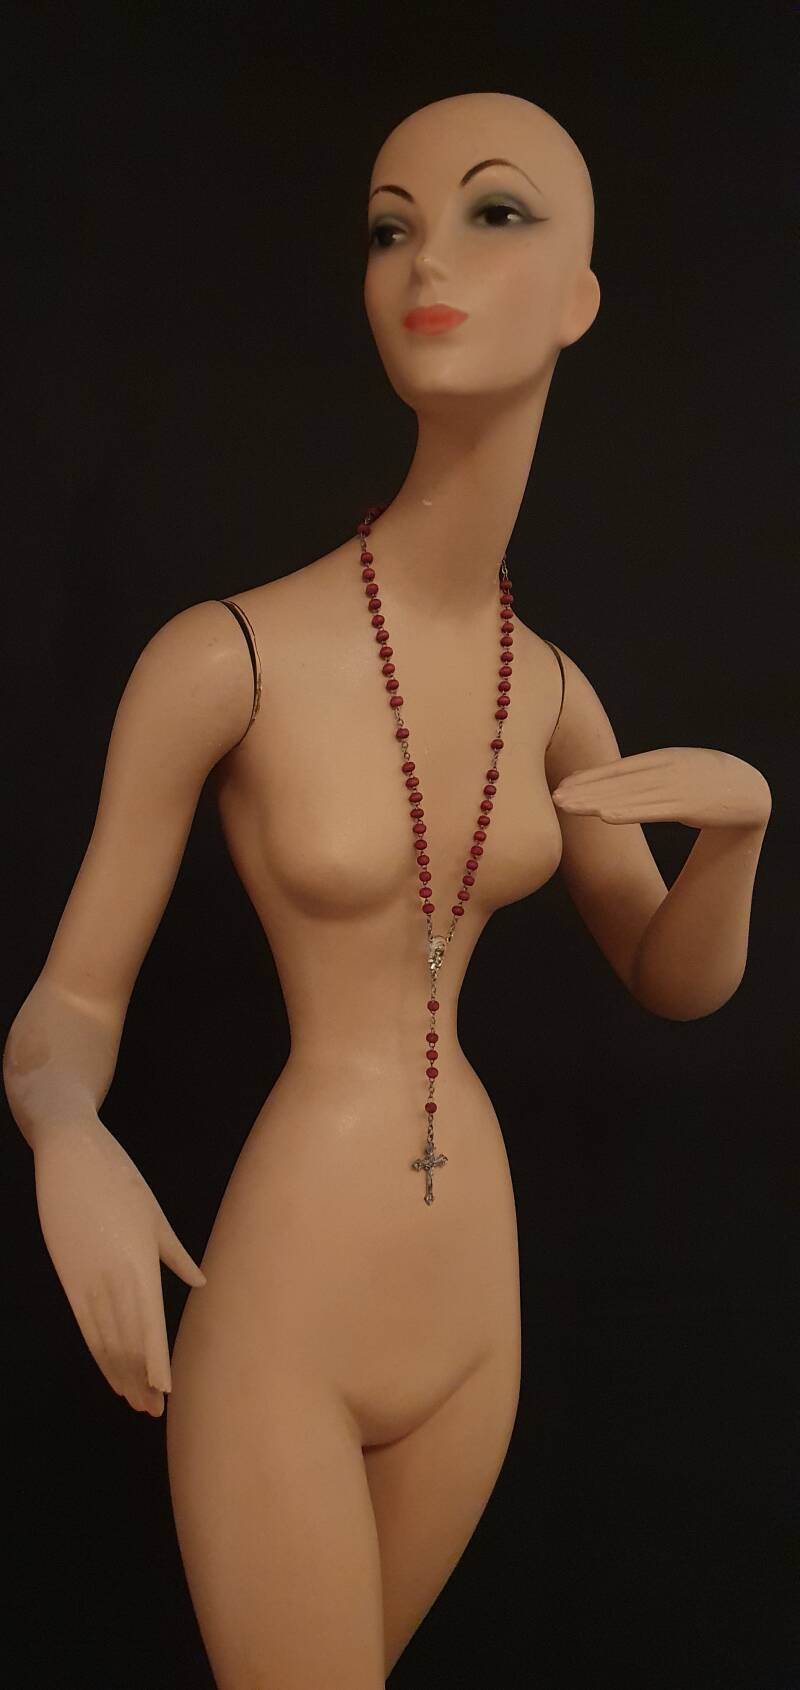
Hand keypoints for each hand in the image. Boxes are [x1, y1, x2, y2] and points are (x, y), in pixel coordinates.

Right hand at [33, 1117, 206, 1416]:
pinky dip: (98, 1351)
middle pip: (126, 1341)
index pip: (150, 1325)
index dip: (156, 1363)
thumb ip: (175, 1254)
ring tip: (135, 1402)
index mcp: (139, 1262)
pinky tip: (108, 1370)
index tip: (166, 1392)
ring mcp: (86, 1279)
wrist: (70, 1153)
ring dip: (119, 1373)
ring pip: (104, 1338)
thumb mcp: (153, 1214)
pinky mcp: (67, 1275)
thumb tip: (201, 1283)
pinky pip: (85, 1324)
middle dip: (140, 1379)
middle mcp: (113, 1277)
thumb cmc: (119, 1178)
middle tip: (155, 1411)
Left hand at [551, 747, 771, 829]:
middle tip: (554, 799)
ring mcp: (676, 785)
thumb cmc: (706, 783)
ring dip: (597, 803)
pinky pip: (653, 810)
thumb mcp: (676, 772)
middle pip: (618, 782)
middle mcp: (665, 769)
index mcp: (661, 759)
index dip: (589, 778)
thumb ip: (648, 777)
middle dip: (584, 791)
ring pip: (630, 796)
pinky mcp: (689, 804)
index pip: (618, 770)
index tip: (561, 786)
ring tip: (569, 808)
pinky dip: (629, 812)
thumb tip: (616, 788)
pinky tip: (606, 816)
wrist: (748, 790)